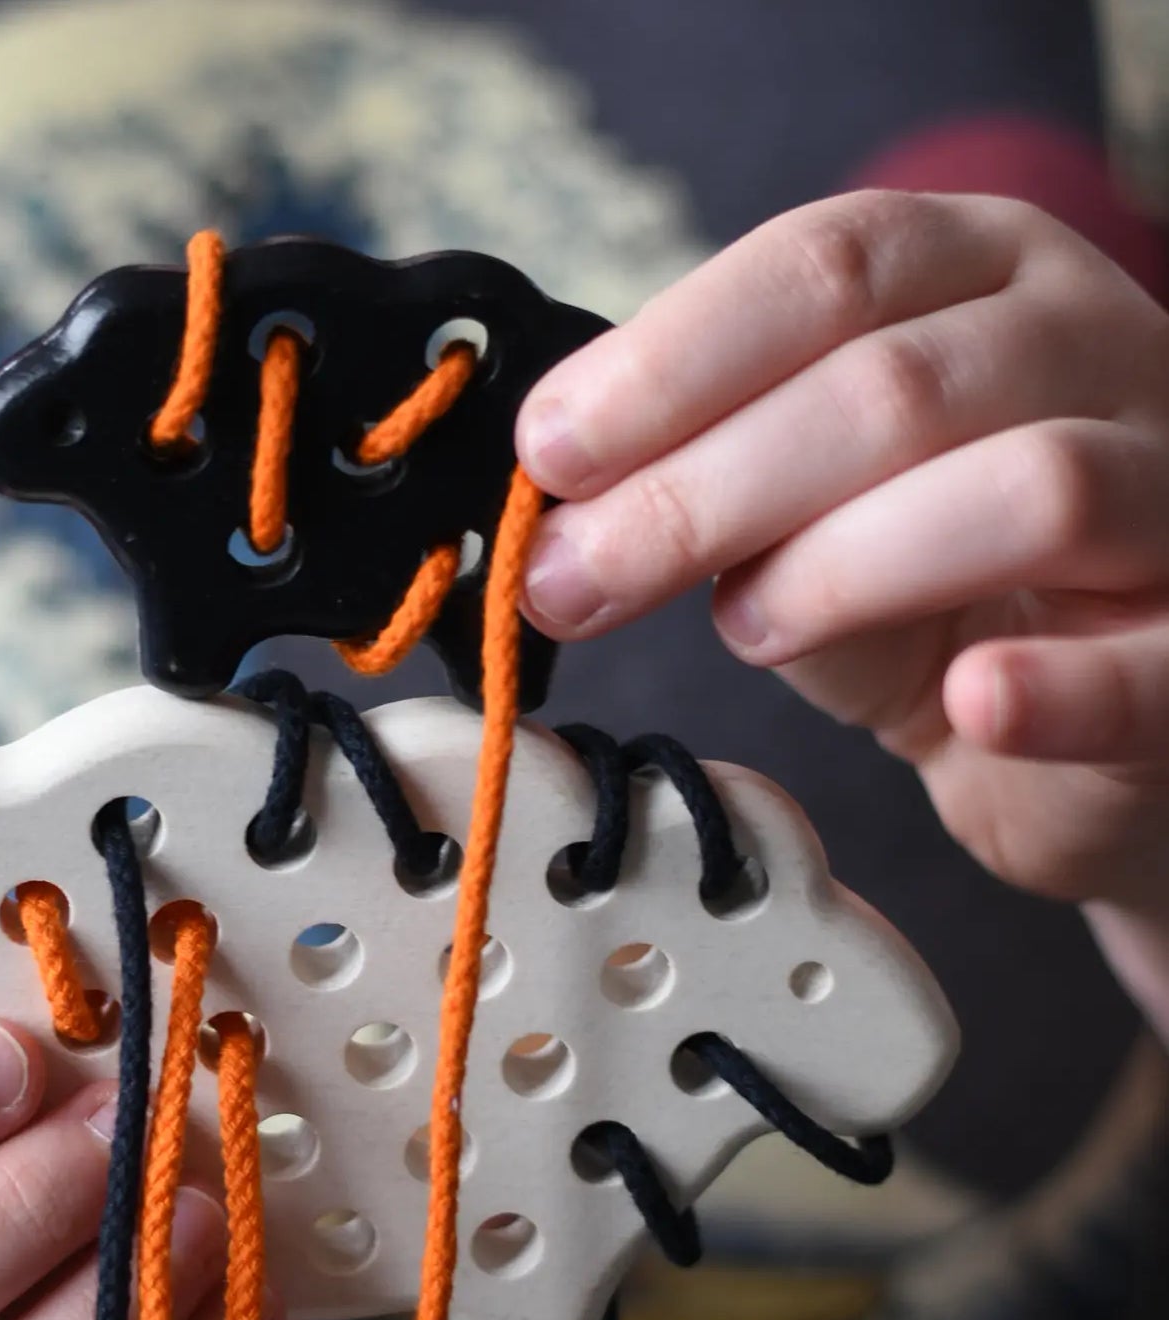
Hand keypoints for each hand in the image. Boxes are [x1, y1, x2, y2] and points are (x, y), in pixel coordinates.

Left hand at [517, 190, 1168, 919]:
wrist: (1089, 715)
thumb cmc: (930, 591)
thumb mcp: (802, 511)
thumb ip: (707, 490)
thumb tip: (555, 519)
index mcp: (981, 275)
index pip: (828, 265)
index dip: (670, 361)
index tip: (550, 454)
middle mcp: (1095, 345)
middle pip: (896, 383)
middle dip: (702, 490)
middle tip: (576, 580)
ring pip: (1029, 487)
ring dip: (848, 566)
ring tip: (750, 629)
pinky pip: (1148, 663)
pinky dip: (1053, 688)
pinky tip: (971, 705)